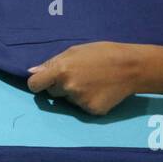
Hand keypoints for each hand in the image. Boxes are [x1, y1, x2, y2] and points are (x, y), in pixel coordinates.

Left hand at [27, 42, 142, 115]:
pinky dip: (87, 101)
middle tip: (78, 75)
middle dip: (60, 86)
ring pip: (67, 100)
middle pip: (52, 93)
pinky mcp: (91, 111)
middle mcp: (68, 87)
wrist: (131, 67)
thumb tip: (31, 72)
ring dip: (74, 93)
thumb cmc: (102, 53)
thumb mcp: (74, 51)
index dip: (37, 83)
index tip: (43, 82)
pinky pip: (81, 107)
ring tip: (92, 81)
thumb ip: (52, 63)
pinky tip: (99, 91)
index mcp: (61, 70)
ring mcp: (80, 101)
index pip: (34, 84)